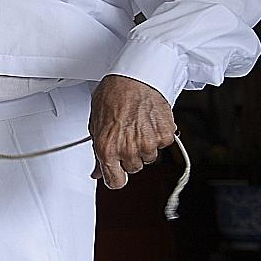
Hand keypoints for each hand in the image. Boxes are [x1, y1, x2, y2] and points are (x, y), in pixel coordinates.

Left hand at [90, 74, 176, 188]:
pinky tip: (149, 122)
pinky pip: (162, 145)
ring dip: (144, 147)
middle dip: (129, 156)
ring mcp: (149, 143)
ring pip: (148, 158)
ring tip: (137, 126)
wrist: (134, 78)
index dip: (115, 177)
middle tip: (125, 136)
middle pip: (133, 168)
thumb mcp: (96, 126)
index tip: (116, 173)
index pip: (115, 182)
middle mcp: (128, 149)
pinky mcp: (165, 135)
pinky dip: (158, 136)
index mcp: (107, 149)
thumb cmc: (112, 96)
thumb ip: (98, 152)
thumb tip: (97, 171)